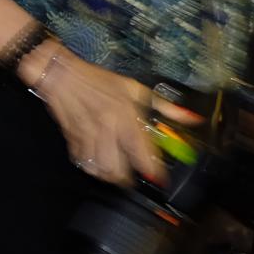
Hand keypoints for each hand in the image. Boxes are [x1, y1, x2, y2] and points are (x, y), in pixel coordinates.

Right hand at [22, 44, 199, 186]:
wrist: (61, 74)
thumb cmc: (98, 80)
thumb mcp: (135, 89)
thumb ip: (165, 107)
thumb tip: (192, 118)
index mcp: (126, 116)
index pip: (142, 153)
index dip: (153, 171)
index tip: (159, 179)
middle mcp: (107, 129)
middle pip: (117, 168)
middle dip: (127, 179)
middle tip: (133, 178)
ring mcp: (87, 135)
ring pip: (99, 169)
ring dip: (108, 176)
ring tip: (115, 174)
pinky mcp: (72, 138)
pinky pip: (82, 162)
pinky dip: (91, 168)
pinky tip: (97, 164)